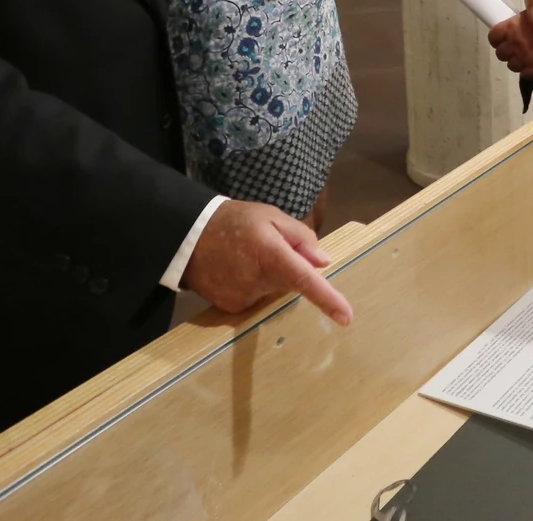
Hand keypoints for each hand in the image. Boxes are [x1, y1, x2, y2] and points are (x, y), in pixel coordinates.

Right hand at [181, 199, 353, 324]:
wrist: (187, 236)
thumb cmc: (233, 221)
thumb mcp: (270, 216)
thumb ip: (300, 237)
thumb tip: (323, 261)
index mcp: (271, 254)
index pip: (304, 280)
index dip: (327, 299)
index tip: (346, 317)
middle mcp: (258, 281)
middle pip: (291, 283)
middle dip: (290, 267)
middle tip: (269, 247)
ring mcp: (244, 298)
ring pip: (275, 292)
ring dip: (271, 277)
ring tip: (248, 256)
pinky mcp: (232, 307)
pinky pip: (257, 299)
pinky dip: (256, 286)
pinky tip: (238, 270)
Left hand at [487, 13, 532, 75]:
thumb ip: (521, 24)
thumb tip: (517, 28)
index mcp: (510, 28)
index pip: (493, 37)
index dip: (497, 39)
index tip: (503, 39)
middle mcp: (513, 43)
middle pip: (500, 53)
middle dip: (507, 52)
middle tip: (515, 49)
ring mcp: (522, 57)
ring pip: (511, 65)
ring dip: (516, 62)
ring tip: (525, 58)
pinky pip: (524, 74)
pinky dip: (527, 71)